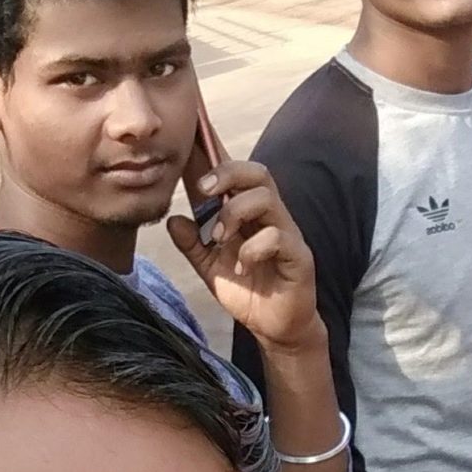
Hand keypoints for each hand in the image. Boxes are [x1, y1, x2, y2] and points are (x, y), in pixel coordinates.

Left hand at [166, 161, 322, 354]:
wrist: (274, 328)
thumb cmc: (248, 291)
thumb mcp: (210, 267)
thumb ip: (192, 244)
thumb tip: (173, 220)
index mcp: (248, 213)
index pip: (235, 174)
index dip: (216, 153)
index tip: (192, 143)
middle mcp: (269, 216)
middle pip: (257, 173)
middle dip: (227, 172)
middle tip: (203, 189)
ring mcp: (286, 233)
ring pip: (266, 198)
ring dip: (235, 213)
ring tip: (219, 239)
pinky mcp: (298, 255)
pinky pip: (277, 236)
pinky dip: (253, 248)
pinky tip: (243, 267)